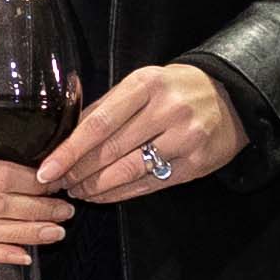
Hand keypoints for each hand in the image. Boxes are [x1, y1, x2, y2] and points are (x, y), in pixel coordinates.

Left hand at [32, 60, 248, 204]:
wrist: (232, 99)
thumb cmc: (176, 90)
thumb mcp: (143, 84)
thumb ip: (107, 107)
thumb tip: (67, 136)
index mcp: (146, 85)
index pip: (100, 122)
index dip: (70, 150)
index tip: (47, 169)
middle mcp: (166, 111)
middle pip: (111, 150)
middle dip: (78, 171)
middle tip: (56, 184)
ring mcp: (184, 139)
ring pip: (129, 171)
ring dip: (96, 186)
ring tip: (76, 191)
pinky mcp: (195, 164)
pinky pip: (149, 184)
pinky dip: (120, 193)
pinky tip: (101, 196)